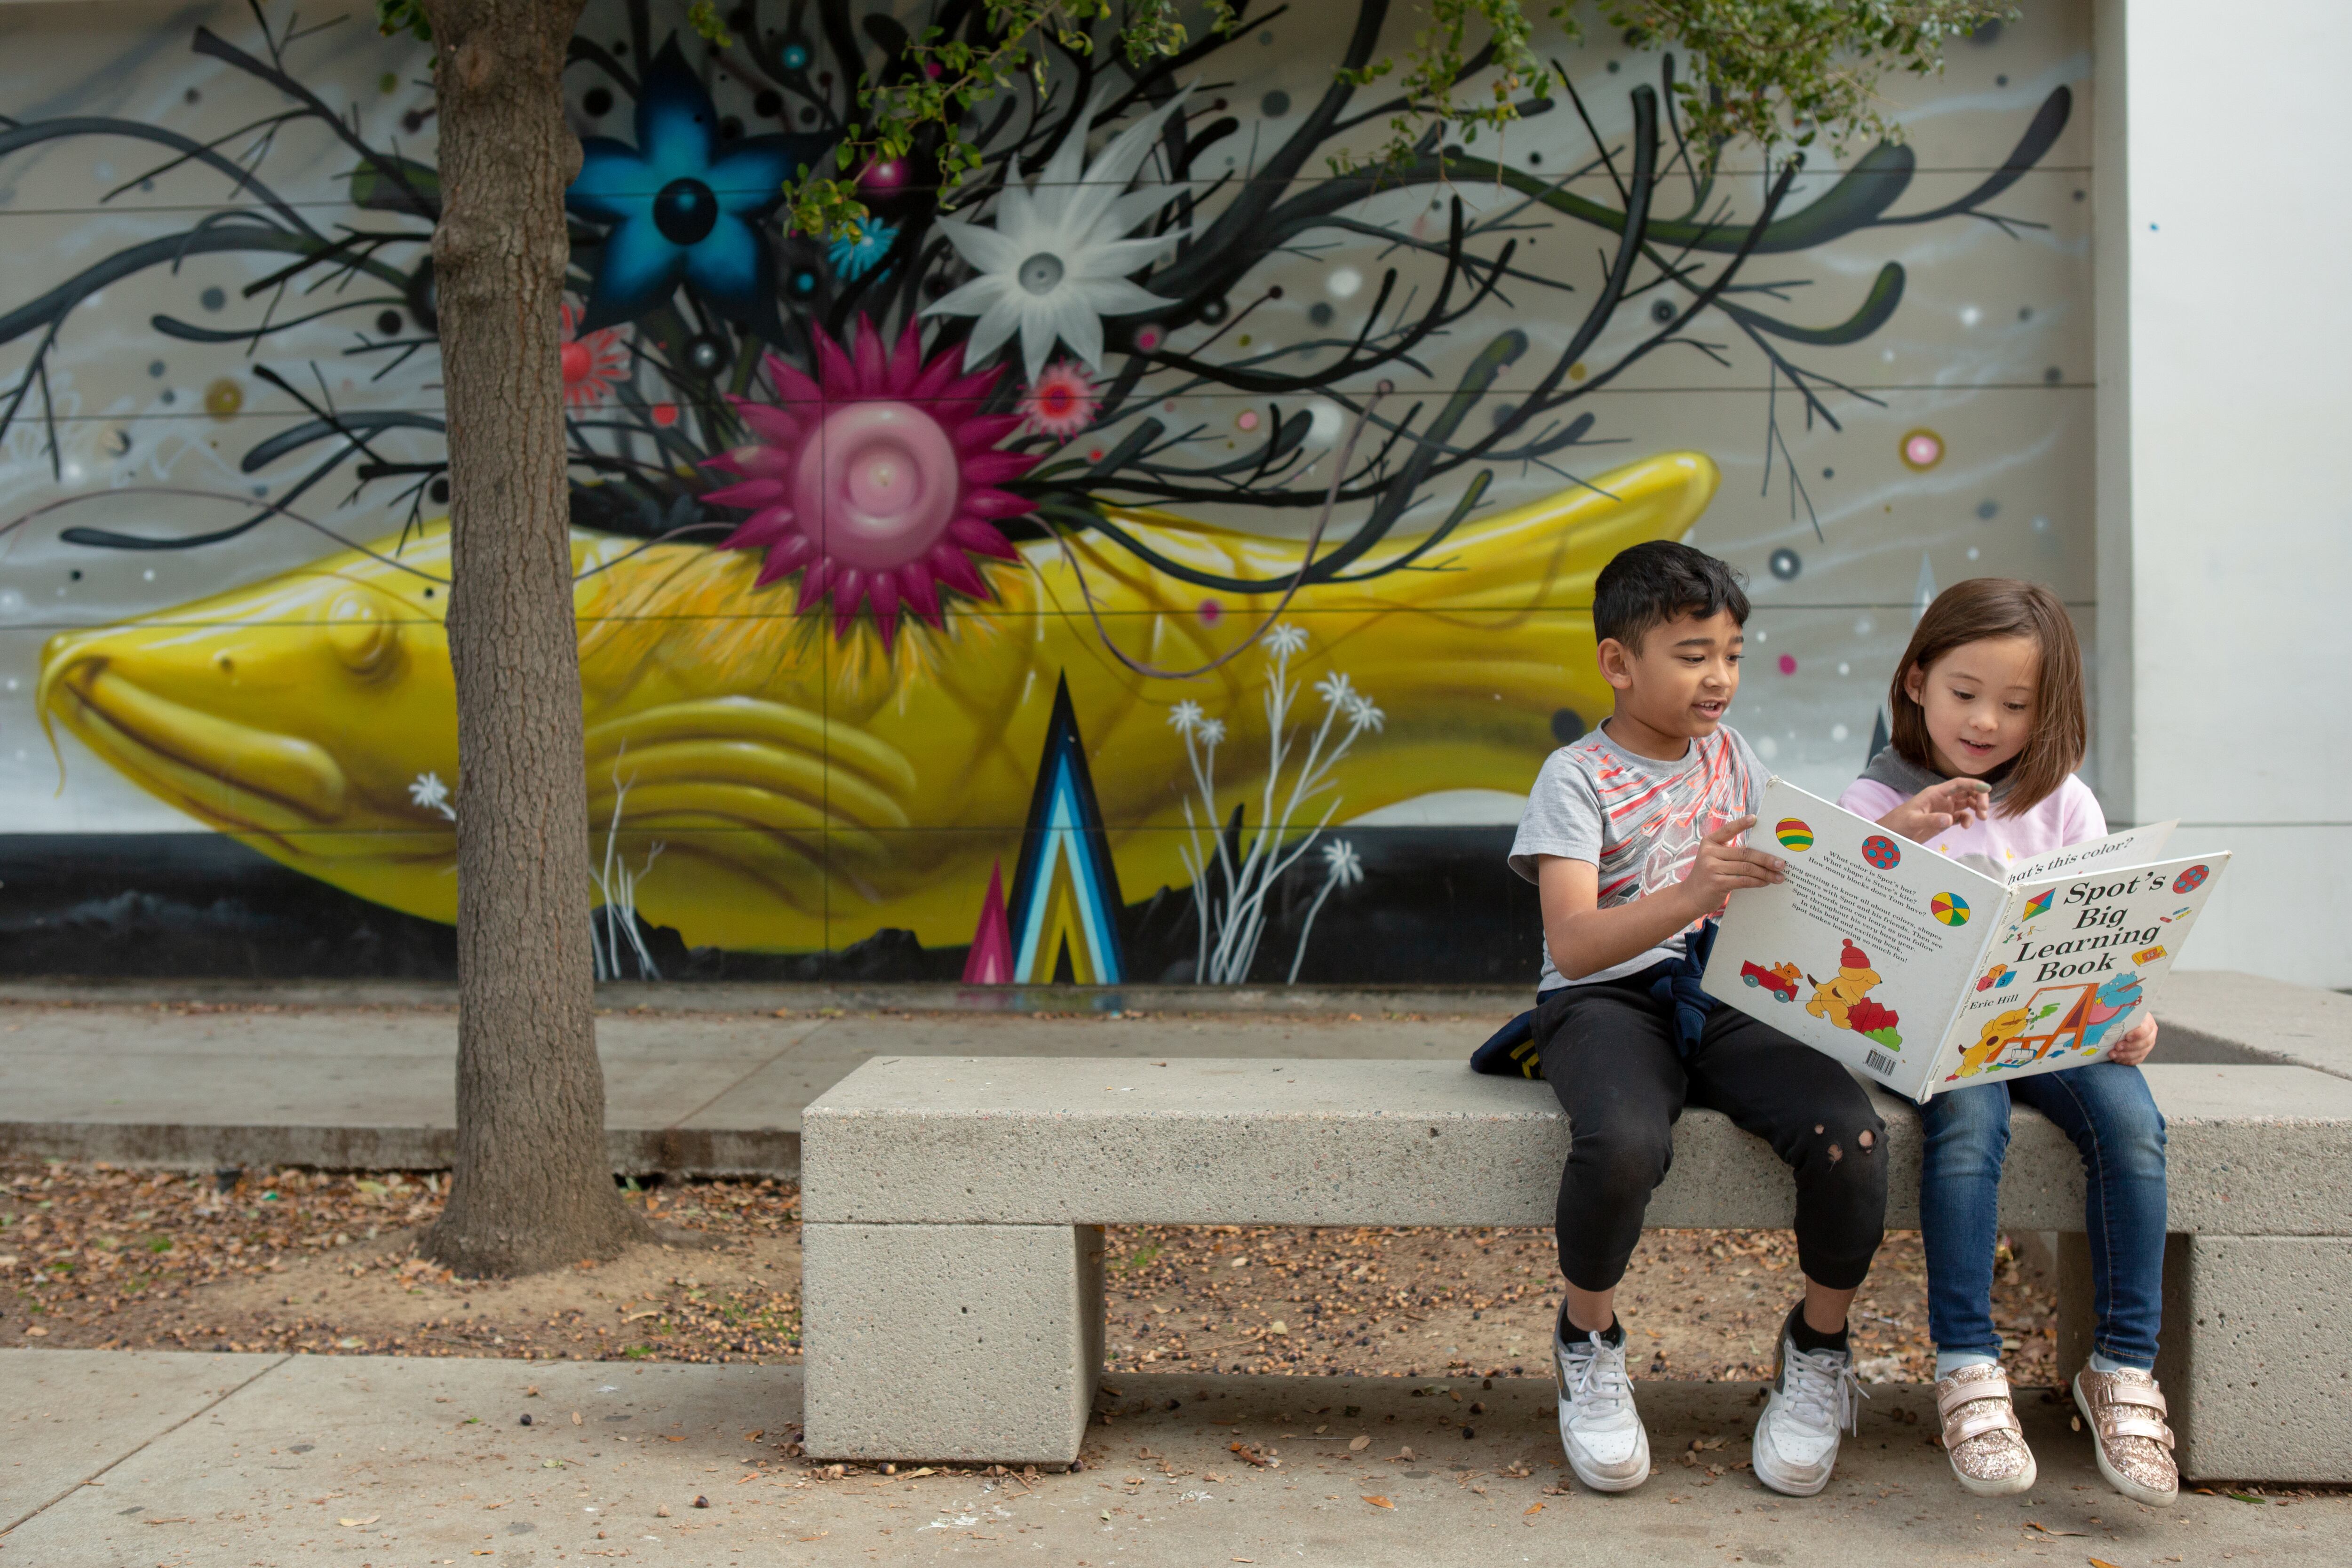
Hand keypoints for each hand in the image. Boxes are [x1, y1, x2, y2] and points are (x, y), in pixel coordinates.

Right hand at [1678, 815, 1785, 917]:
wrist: (1690, 897)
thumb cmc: (1708, 876)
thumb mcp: (1714, 859)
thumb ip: (1731, 853)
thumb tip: (1762, 854)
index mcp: (1709, 842)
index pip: (1727, 830)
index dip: (1741, 823)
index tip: (1755, 818)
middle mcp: (1709, 853)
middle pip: (1744, 853)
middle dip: (1766, 858)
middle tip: (1781, 863)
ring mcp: (1712, 868)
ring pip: (1747, 868)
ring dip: (1766, 873)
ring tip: (1779, 876)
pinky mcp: (1717, 883)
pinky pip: (1743, 880)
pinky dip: (1757, 881)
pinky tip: (1766, 882)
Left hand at [1877, 778, 1992, 843]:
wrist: (1891, 834)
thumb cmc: (1898, 823)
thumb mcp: (1912, 821)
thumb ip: (1930, 820)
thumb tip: (1950, 819)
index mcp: (1935, 793)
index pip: (1958, 783)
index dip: (1974, 784)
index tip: (1988, 788)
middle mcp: (1942, 798)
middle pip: (1967, 791)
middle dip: (1979, 797)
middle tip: (1983, 810)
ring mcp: (1944, 808)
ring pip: (1967, 802)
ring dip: (1976, 807)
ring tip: (1981, 817)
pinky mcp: (1944, 819)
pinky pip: (1962, 816)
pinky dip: (1968, 819)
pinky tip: (1965, 826)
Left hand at [2106, 1015, 2157, 1065]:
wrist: (2123, 1023)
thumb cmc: (2121, 1016)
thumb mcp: (2122, 1013)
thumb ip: (2120, 1015)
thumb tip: (2106, 1014)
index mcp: (2148, 1021)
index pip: (2147, 1028)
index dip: (2138, 1034)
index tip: (2127, 1037)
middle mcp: (2151, 1033)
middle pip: (2145, 1043)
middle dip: (2130, 1047)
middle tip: (2117, 1047)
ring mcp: (2148, 1044)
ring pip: (2141, 1053)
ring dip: (2126, 1055)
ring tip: (2113, 1054)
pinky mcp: (2143, 1053)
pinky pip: (2137, 1060)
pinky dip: (2127, 1061)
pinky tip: (2117, 1059)